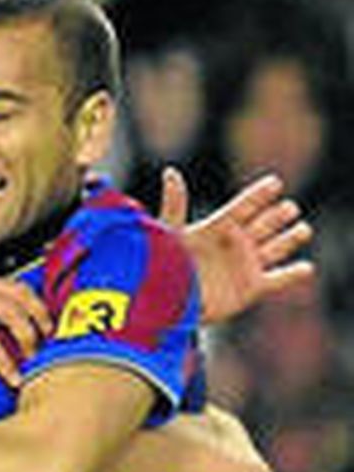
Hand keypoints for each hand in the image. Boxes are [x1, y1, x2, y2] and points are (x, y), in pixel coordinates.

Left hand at [159, 167, 313, 323]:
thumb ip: (175, 203)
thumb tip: (171, 171)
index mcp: (218, 226)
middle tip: (289, 208)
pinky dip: (294, 274)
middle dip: (278, 215)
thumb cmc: (164, 264)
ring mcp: (246, 264)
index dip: (259, 195)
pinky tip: (306, 268)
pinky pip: (279, 279)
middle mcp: (236, 243)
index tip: (274, 182)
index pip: (244, 206)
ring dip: (290, 238)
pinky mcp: (252, 287)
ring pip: (276, 247)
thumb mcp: (170, 232)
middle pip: (265, 224)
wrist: (166, 300)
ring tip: (302, 229)